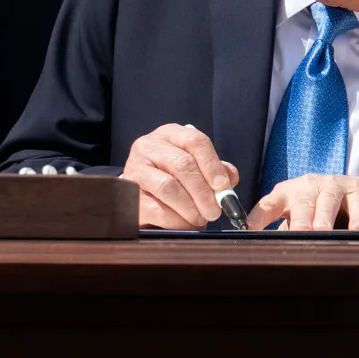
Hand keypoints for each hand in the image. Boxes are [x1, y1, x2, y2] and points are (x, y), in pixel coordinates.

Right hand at [120, 124, 236, 227]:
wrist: (142, 192)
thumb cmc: (174, 177)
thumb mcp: (196, 167)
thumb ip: (216, 170)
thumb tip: (230, 179)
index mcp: (171, 134)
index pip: (195, 141)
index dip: (212, 164)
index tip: (223, 186)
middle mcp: (149, 145)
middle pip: (183, 165)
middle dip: (204, 192)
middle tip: (215, 211)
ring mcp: (135, 167)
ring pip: (168, 186)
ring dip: (190, 207)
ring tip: (200, 219)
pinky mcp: (128, 193)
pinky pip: (156, 208)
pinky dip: (176, 220)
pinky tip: (185, 223)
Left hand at [249, 173, 358, 230]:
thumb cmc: (325, 208)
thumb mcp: (302, 216)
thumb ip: (285, 231)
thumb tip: (267, 252)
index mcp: (289, 193)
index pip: (270, 203)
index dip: (259, 215)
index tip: (249, 228)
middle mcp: (309, 186)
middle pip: (302, 202)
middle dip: (299, 218)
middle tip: (297, 232)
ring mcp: (334, 186)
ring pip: (328, 200)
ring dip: (324, 215)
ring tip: (322, 229)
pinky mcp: (357, 191)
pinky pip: (357, 206)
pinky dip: (357, 219)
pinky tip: (356, 230)